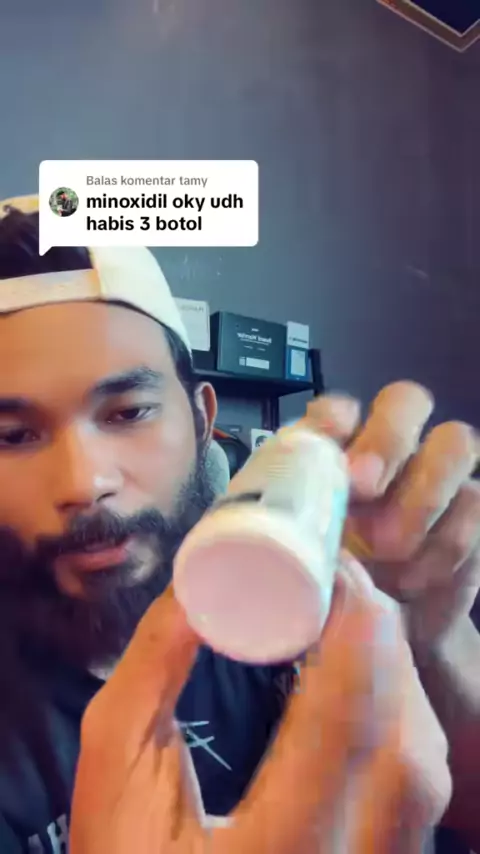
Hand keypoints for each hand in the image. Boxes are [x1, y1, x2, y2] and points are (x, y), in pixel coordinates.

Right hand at [70, 579, 448, 853]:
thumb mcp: (114, 771)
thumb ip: (151, 672)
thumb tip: (199, 583)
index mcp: (276, 849)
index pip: (342, 721)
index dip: (351, 625)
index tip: (329, 562)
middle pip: (403, 738)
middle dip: (379, 638)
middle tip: (338, 579)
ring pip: (423, 761)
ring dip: (394, 671)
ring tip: (347, 616)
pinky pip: (420, 784)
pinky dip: (399, 712)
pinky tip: (364, 676)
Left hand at [303, 382, 479, 650]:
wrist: (385, 639)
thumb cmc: (328, 594)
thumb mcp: (291, 571)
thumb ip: (281, 548)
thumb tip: (273, 568)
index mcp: (335, 455)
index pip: (337, 409)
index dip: (333, 418)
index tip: (324, 448)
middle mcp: (390, 455)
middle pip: (405, 402)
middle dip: (387, 440)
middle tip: (362, 489)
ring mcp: (439, 478)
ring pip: (454, 440)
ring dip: (422, 495)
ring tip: (389, 551)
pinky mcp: (471, 514)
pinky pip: (474, 502)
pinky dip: (447, 541)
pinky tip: (416, 579)